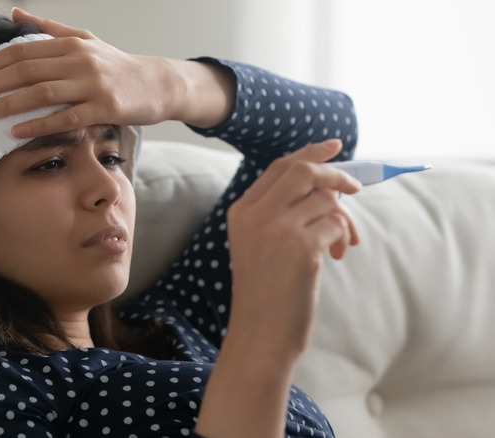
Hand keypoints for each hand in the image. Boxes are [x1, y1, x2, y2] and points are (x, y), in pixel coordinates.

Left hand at [0, 8, 223, 137]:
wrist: (158, 83)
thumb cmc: (116, 65)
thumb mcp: (84, 39)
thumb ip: (48, 29)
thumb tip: (13, 14)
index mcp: (69, 44)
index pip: (20, 52)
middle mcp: (78, 61)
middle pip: (24, 70)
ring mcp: (92, 85)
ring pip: (41, 93)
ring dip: (7, 103)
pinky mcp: (104, 109)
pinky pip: (65, 119)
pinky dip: (39, 124)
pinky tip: (15, 132)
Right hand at [224, 139, 360, 360]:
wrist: (260, 333)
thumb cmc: (264, 292)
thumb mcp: (258, 244)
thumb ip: (278, 212)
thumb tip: (325, 184)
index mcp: (241, 211)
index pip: (279, 167)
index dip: (310, 152)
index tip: (334, 146)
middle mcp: (256, 214)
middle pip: (303, 170)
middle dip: (335, 174)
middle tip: (355, 189)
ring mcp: (277, 229)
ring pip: (326, 199)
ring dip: (344, 218)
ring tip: (343, 243)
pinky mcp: (301, 247)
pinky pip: (336, 223)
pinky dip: (344, 236)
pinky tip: (338, 255)